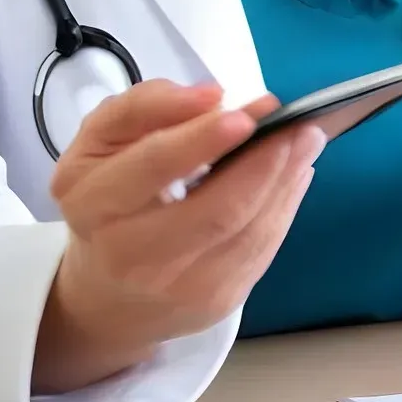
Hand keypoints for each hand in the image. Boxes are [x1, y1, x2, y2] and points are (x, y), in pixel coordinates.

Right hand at [32, 79, 322, 394]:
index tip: (246, 114)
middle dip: (265, 163)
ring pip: (248, 232)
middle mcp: (130, 256)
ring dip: (286, 180)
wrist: (107, 291)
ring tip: (308, 140)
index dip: (202, 138)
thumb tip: (210, 98)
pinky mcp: (216, 303)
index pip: (153, 165)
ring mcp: (178, 289)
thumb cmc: (108, 194)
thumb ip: (146, 105)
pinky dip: (285, 205)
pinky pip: (261, 249)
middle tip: (300, 125)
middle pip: (214, 210)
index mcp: (93, 201)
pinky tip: (296, 173)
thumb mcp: (104, 138)